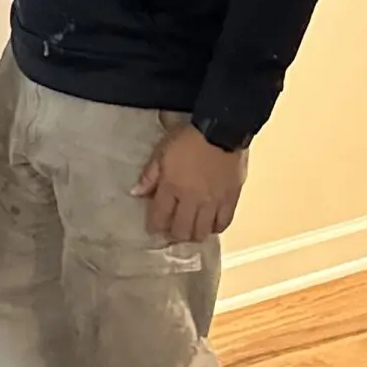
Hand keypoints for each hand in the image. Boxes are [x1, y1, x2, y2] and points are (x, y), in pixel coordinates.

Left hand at [133, 124, 247, 242]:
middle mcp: (191, 200)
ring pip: (202, 231)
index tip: (154, 228)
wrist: (221, 132)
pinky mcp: (231, 200)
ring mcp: (212, 202)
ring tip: (191, 229)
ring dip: (194, 234)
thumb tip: (136, 194)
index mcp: (171, 188)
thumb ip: (149, 175)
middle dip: (174, 234)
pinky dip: (215, 228)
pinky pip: (223, 223)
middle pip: (181, 230)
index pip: (159, 218)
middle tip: (173, 230)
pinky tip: (211, 225)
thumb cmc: (187, 140)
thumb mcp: (161, 152)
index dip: (155, 227)